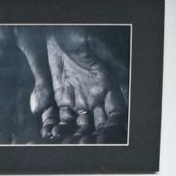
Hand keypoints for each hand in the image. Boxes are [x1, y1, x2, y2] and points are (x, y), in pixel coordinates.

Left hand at [46, 27, 128, 142]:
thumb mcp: (100, 51)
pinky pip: (53, 117)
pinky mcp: (54, 98)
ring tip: (61, 142)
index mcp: (105, 88)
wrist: (51, 29)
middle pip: (91, 125)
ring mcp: (72, 99)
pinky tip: (47, 132)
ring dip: (67, 135)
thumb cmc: (79, 34)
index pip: (112, 115)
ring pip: (72, 125)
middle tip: (81, 145)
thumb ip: (115, 71)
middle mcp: (90, 97)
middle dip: (86, 137)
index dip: (110, 128)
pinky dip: (51, 125)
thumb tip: (128, 93)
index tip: (105, 138)